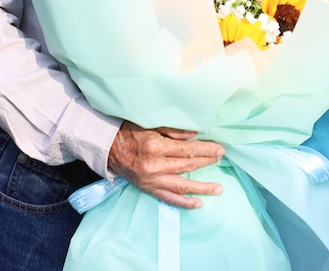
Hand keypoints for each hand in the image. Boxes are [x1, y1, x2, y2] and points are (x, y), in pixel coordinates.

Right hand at [107, 122, 224, 208]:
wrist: (107, 148)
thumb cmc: (129, 132)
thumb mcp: (150, 125)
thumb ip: (173, 130)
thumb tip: (195, 134)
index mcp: (156, 147)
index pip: (188, 150)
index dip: (206, 150)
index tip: (219, 149)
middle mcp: (155, 166)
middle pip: (188, 165)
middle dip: (207, 162)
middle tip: (221, 159)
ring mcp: (151, 180)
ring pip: (182, 186)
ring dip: (202, 187)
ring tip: (218, 189)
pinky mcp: (148, 189)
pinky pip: (168, 198)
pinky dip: (184, 202)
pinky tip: (198, 203)